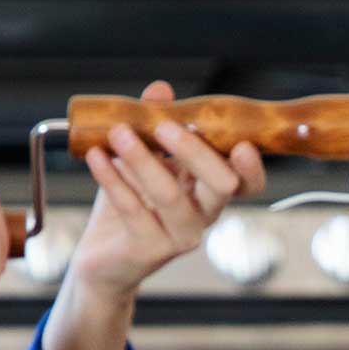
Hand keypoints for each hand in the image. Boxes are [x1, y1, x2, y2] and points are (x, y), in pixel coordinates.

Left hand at [71, 80, 266, 303]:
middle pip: (219, 186)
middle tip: (164, 126)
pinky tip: (97, 157)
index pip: (247, 183)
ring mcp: (179, 237)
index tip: (243, 143)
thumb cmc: (131, 206)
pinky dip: (112, 178)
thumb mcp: (143, 159)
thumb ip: (153, 125)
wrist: (103, 259)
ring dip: (143, 160)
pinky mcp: (148, 250)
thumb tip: (160, 90)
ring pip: (170, 196)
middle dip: (194, 152)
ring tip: (118, 133)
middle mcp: (203, 216)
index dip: (252, 167)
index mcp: (211, 192)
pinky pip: (132, 210)